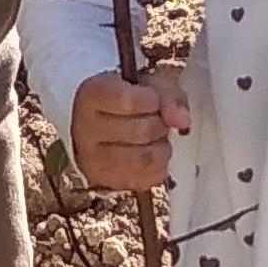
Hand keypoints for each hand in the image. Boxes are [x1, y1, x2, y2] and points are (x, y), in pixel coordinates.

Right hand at [70, 66, 188, 190]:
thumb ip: (168, 96)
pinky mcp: (105, 182)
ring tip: (155, 138)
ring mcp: (92, 159)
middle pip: (141, 131)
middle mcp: (84, 129)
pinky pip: (145, 180)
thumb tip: (182, 121)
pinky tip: (150, 153)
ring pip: (144, 159)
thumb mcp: (148, 85)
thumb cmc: (126, 99)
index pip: (127, 101)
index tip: (152, 99)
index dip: (152, 101)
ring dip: (161, 147)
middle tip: (156, 119)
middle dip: (160, 125)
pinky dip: (158, 167)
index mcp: (91, 95)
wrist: (101, 122)